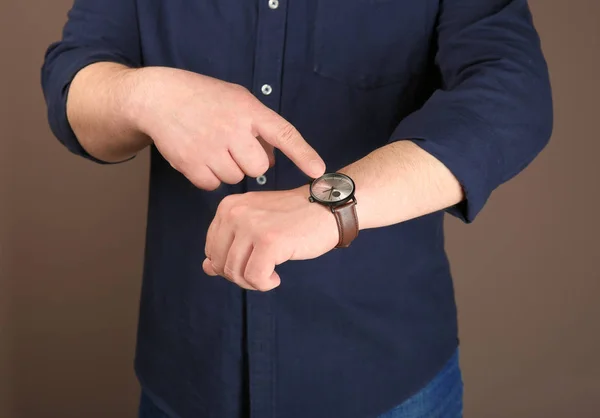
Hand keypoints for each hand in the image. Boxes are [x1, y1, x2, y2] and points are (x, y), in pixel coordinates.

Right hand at [131, 67, 324, 189]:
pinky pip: (212, 185)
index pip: (283, 134)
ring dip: (227, 169)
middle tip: (233, 147)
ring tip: (212, 147)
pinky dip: (208, 177)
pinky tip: (199, 157)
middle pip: (259, 167)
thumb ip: (258, 126)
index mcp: (248, 110)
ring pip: (235, 178)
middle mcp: (232, 128)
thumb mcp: (237, 99)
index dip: (303, 154)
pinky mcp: (190, 163)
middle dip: (249, 163)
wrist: (158, 98)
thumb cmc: (203, 98)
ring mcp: (210, 147)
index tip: (319, 171)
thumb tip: (274, 160)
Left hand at [203, 186, 338, 290]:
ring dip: (253, 282)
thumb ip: (229, 245)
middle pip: (220, 263)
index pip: (211, 249)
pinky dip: (265, 284)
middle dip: (239, 276)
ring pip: (235, 273)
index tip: (251, 263)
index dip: (229, 265)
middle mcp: (235, 213)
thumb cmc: (293, 219)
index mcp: (228, 207)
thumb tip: (206, 269)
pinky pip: (255, 277)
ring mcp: (252, 226)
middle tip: (261, 273)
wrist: (327, 208)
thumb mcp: (256, 226)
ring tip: (270, 274)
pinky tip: (276, 277)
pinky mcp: (269, 241)